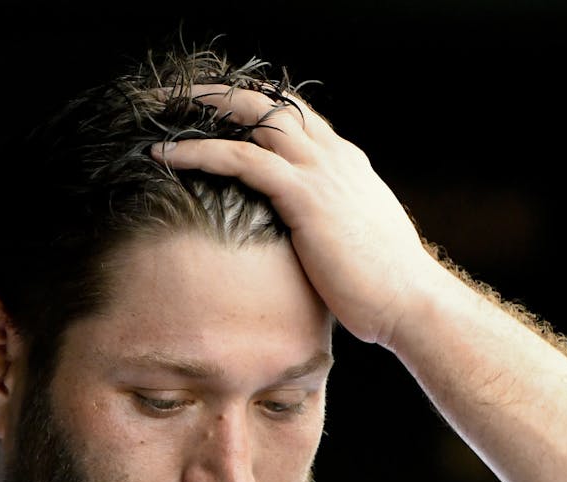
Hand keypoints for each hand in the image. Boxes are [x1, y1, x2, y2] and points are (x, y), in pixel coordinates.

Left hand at [153, 85, 452, 347]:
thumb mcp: (354, 243)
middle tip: (171, 96)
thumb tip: (306, 243)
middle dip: (216, 93)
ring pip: (253, 114)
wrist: (411, 304)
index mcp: (344, 163)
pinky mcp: (306, 196)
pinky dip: (198, 151)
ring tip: (154, 110)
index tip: (209, 112)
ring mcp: (321, 171)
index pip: (292, 115)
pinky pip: (242, 159)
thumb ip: (329, 226)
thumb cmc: (383, 289)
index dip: (249, 107)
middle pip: (268, 101)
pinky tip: (162, 154)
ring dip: (198, 107)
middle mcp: (333, 156)